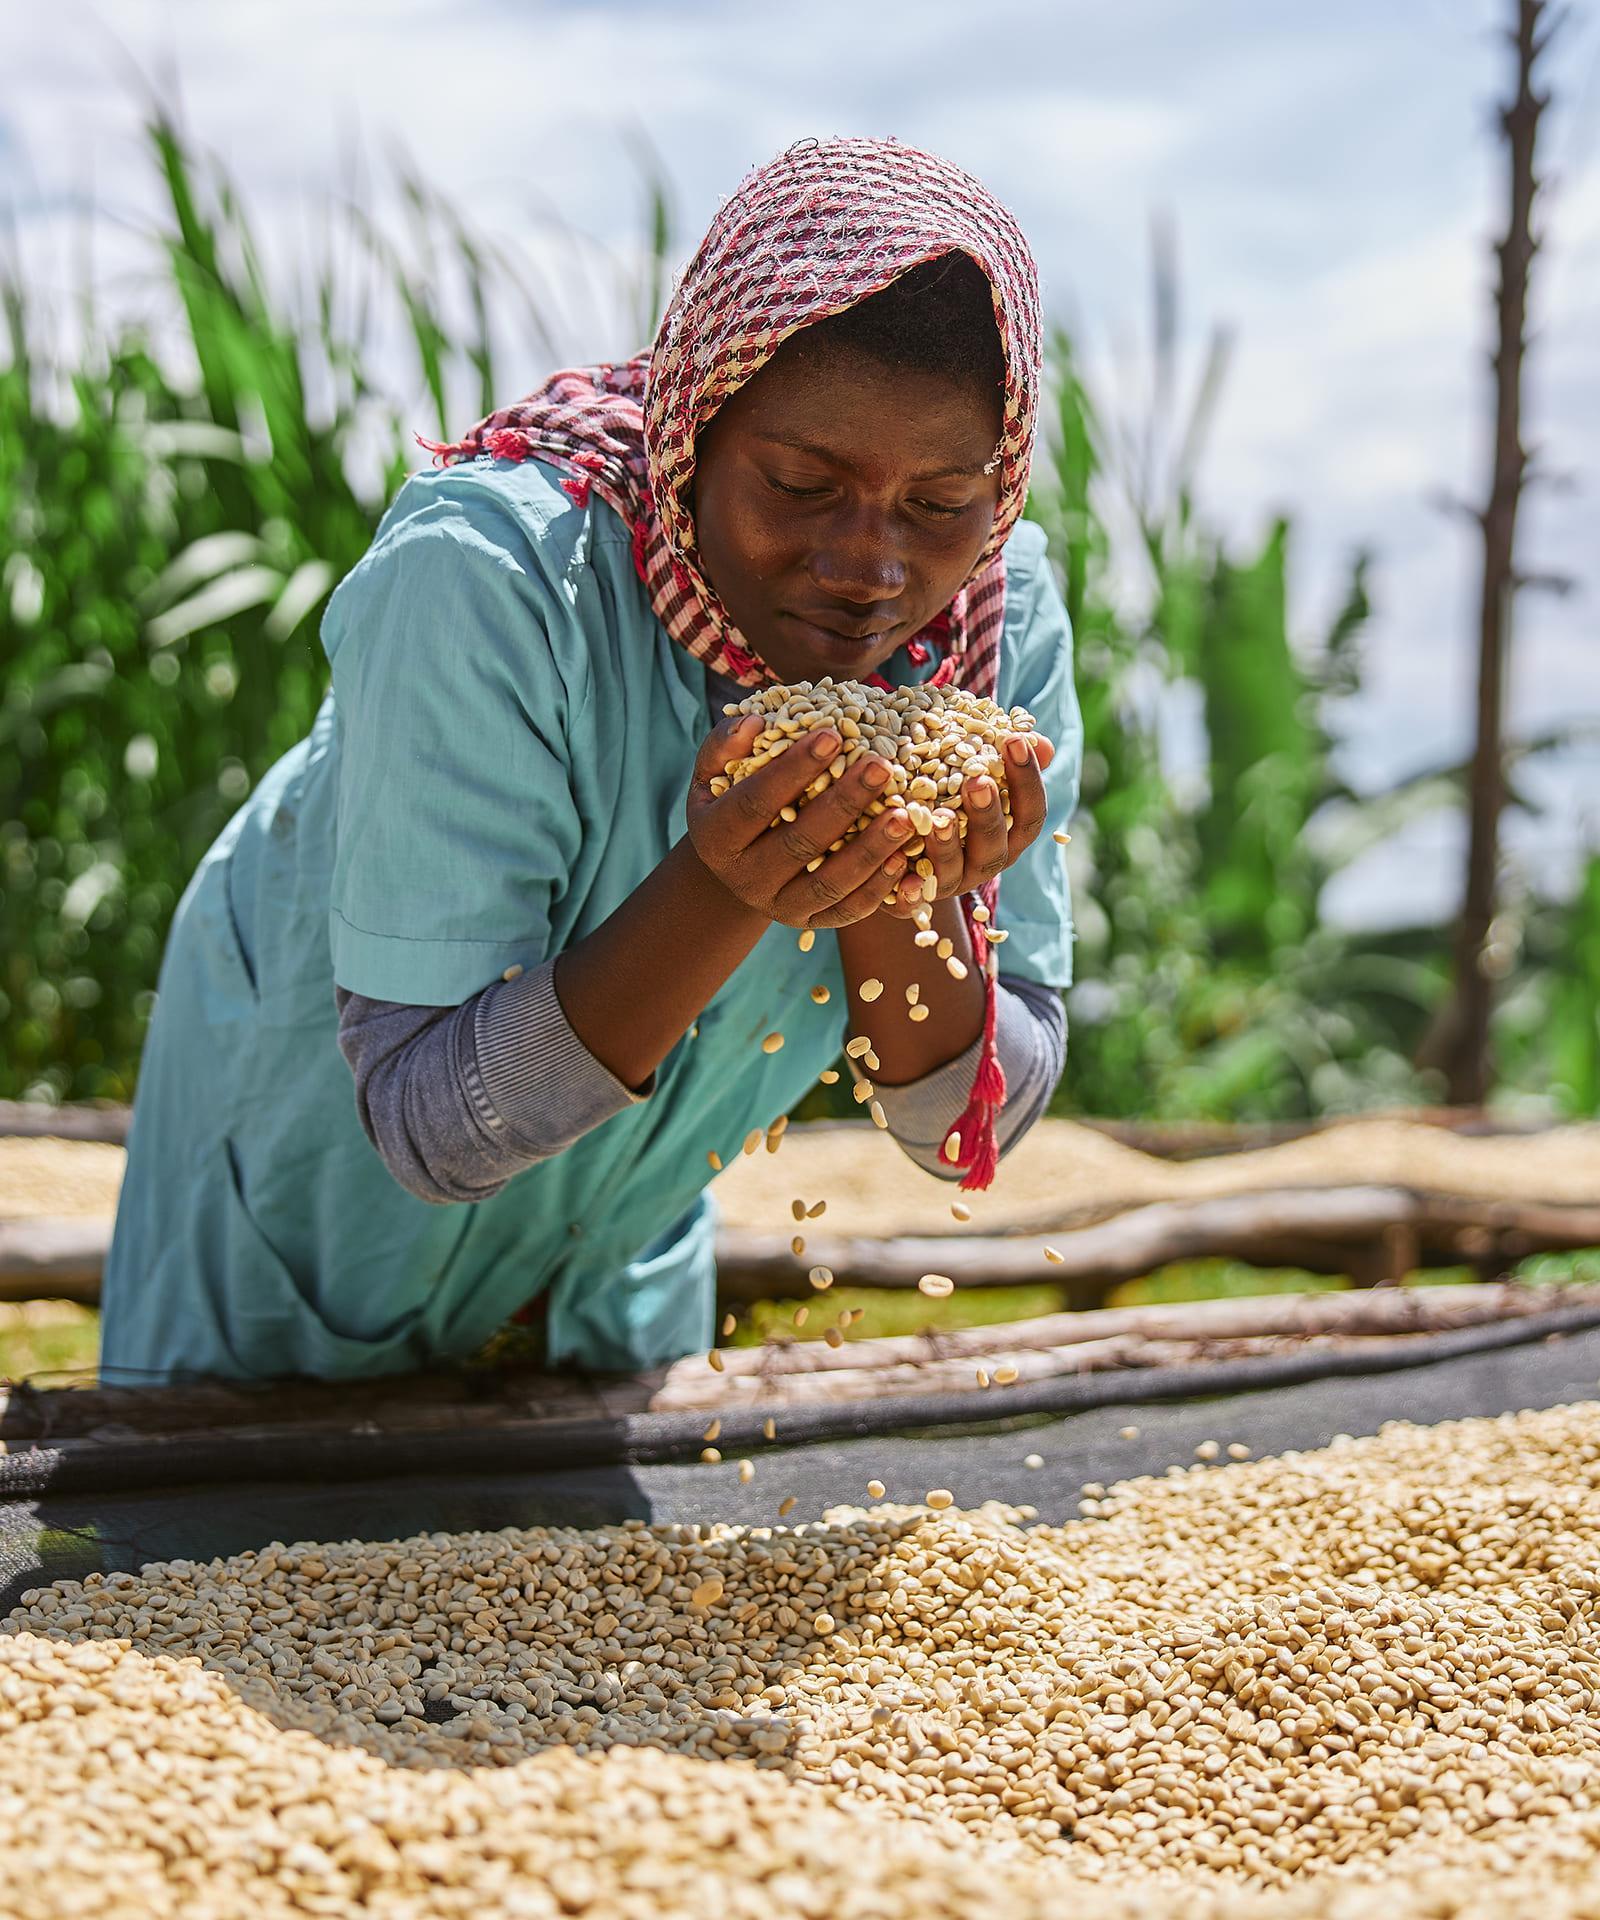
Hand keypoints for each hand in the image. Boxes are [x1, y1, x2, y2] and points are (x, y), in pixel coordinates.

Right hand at [687, 716, 914, 929]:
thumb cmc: (733, 797)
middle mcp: (744, 879)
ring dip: (869, 850)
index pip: (755, 802)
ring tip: (904, 815)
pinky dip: (878, 888)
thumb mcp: (716, 770)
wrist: (740, 861)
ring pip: (828, 883)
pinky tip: (903, 857)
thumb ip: (727, 744)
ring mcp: (778, 906)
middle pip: (798, 843)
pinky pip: (847, 910)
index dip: (793, 770)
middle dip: (843, 802)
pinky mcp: (810, 922)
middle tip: (880, 765)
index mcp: (714, 838)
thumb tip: (756, 723)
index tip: (832, 735)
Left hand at [880, 732, 1056, 916]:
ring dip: (947, 845)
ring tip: (939, 817)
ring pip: (953, 872)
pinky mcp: (911, 900)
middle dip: (988, 814)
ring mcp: (948, 883)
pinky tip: (905, 877)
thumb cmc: (941, 794)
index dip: (1027, 780)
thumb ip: (996, 755)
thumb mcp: (966, 769)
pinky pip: (913, 901)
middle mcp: (982, 862)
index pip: (1031, 813)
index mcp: (1006, 834)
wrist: (894, 847)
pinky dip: (912, 890)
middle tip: (978, 781)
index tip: (1013, 740)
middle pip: (996, 846)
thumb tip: (1035, 738)